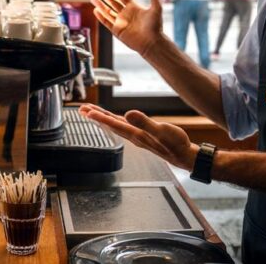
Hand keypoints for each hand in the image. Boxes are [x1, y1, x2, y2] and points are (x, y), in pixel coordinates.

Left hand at [79, 104, 196, 169]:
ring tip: (91, 112)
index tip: (87, 111)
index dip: (99, 117)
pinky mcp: (142, 135)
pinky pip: (123, 126)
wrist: (184, 156)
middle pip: (110, 124)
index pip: (113, 124)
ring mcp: (137, 136)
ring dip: (102, 118)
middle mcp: (133, 136)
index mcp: (136, 134)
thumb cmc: (175, 144)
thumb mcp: (161, 131)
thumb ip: (145, 123)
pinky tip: (113, 119)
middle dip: (95, 116)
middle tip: (81, 109)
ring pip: (115, 125)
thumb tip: (128, 114)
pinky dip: (114, 121)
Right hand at [91, 0, 163, 58]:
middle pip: (111, 1)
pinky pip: (107, 22)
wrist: (152, 43)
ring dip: (100, 4)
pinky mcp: (117, 31)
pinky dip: (101, 16)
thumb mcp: (156, 7)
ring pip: (107, 11)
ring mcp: (121, 22)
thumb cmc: (156, 26)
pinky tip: (95, 10)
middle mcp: (126, 13)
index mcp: (133, 7)